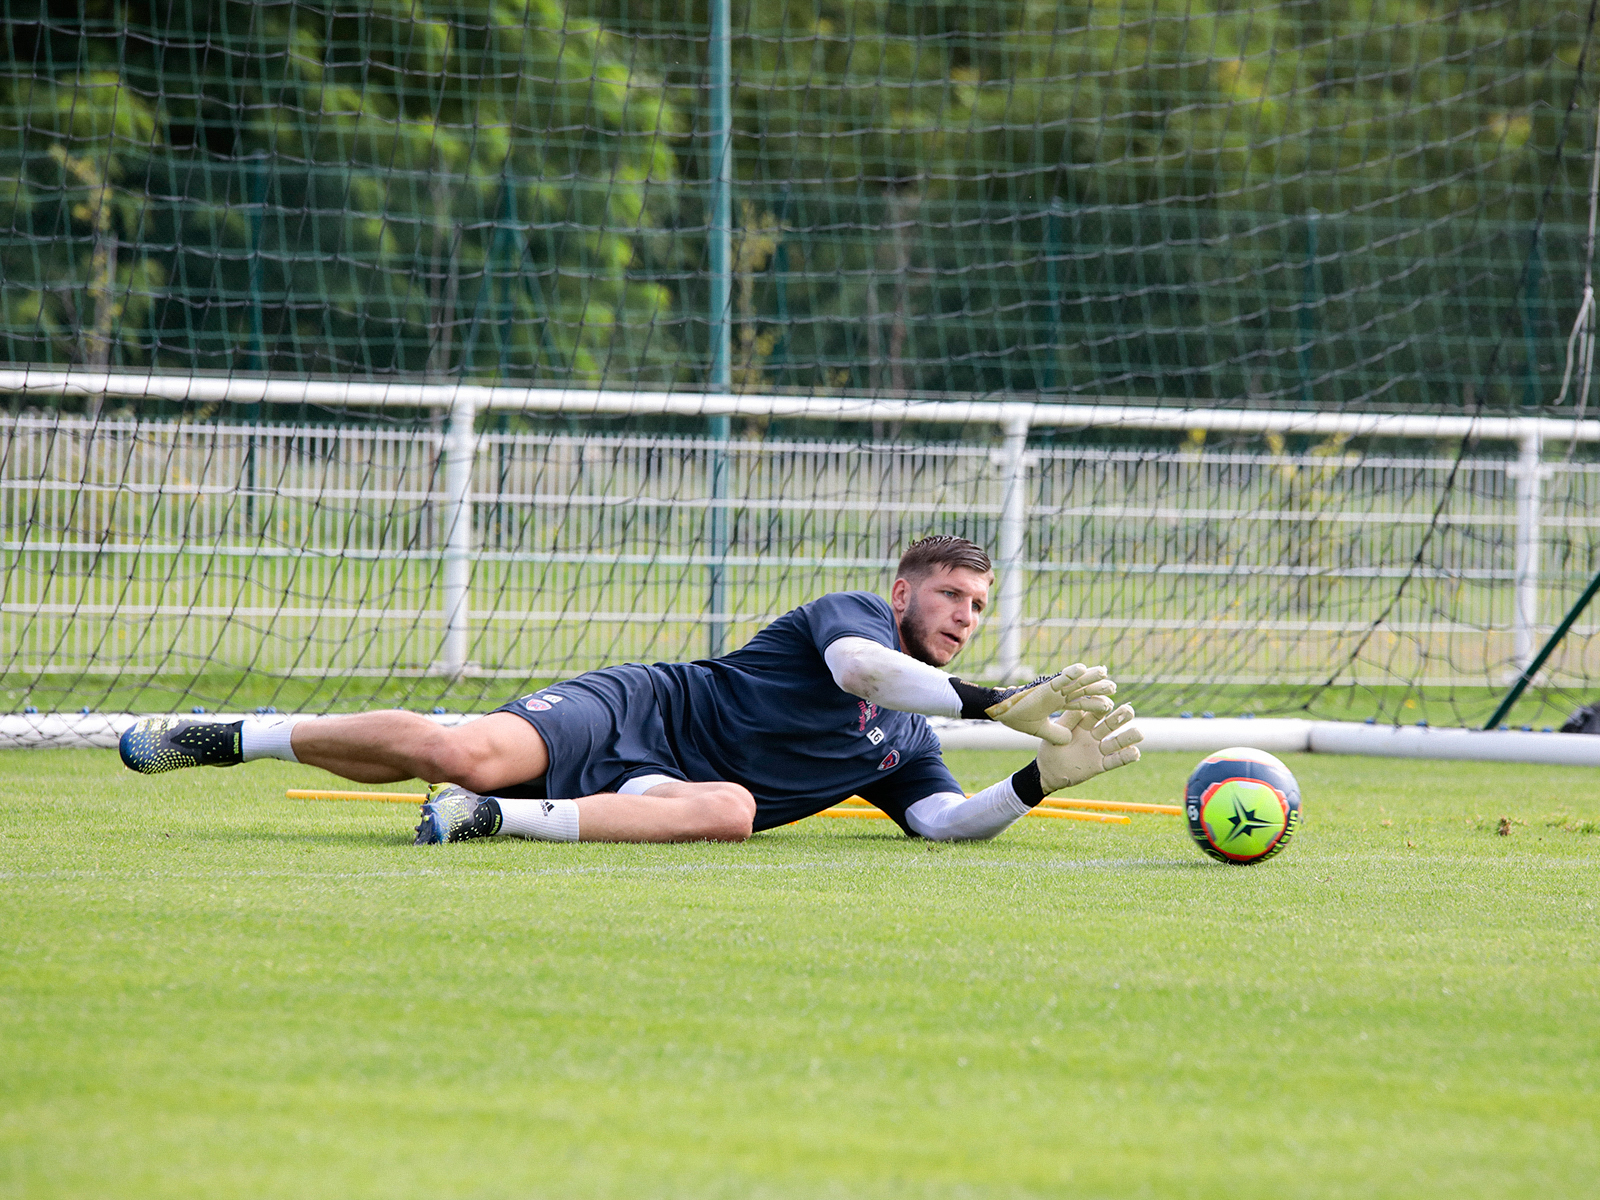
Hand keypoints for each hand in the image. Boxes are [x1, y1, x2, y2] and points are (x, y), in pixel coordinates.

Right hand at [984, 663, 1116, 745]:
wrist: (1000, 711)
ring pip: (1074, 682)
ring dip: (1089, 678)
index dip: (1093, 702)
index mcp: (1056, 702)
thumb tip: (1068, 740)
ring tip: (1104, 673)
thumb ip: (1055, 733)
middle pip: (1081, 690)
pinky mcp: (1044, 686)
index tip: (1109, 703)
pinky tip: (1082, 669)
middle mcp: (1057, 694)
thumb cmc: (1017, 717)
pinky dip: (1070, 673)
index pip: (1079, 702)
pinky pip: (1059, 678)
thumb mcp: (1041, 729)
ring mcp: (1052, 689)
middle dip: (1096, 688)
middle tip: (1113, 687)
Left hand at [1035, 703, 1142, 791]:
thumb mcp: (1055, 734)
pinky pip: (1114, 761)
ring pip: (1116, 742)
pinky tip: (1136, 752)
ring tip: (1139, 733)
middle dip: (1120, 717)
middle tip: (1129, 710)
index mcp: (1082, 724)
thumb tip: (1075, 705)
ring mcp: (1098, 750)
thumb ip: (1066, 722)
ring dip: (1128, 737)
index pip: (1094, 712)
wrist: (1047, 773)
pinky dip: (1125, 757)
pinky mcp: (1100, 765)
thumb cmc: (1049, 749)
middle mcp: (1093, 735)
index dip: (1102, 706)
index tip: (1108, 701)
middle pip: (1109, 724)